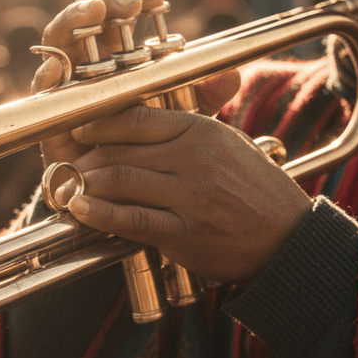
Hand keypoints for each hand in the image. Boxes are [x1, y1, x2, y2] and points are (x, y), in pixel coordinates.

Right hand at [33, 0, 240, 165]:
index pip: (124, 16)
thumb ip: (203, 98)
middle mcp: (92, 65)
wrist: (122, 199)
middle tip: (129, 4)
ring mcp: (68, 85)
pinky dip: (48, 73)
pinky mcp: (50, 114)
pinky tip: (59, 63)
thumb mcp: (181, 121)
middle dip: (106, 2)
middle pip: (90, 20)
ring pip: (60, 42)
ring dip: (73, 21)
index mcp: (121, 57)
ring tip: (93, 12)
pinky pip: (43, 89)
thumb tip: (232, 78)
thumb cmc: (149, 151)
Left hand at [58, 105, 311, 285]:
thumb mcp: (227, 144)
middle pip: (122, 150)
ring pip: (121, 181)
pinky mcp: (186, 232)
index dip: (99, 123)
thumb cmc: (254, 191)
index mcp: (202, 131)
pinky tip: (80, 210)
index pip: (137, 118)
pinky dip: (100, 214)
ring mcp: (190, 196)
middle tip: (68, 168)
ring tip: (69, 189)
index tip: (79, 130)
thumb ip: (186, 129)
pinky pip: (132, 219)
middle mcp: (194, 158)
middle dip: (86, 160)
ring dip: (87, 185)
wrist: (289, 240)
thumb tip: (139, 118)